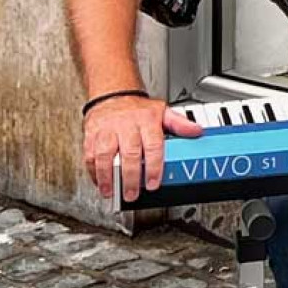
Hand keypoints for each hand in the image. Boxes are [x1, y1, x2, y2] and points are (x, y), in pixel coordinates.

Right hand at [82, 95, 202, 203]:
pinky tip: (99, 182)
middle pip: (129, 153)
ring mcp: (107, 130)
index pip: (153, 146)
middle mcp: (126, 125)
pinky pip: (89, 154)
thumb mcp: (163, 112)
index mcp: (147, 121)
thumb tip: (197, 131)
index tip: (152, 183)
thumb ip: (180, 124)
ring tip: (111, 192)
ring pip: (104, 155)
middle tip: (132, 193)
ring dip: (107, 176)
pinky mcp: (91, 135)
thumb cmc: (139, 109)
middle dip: (130, 177)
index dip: (153, 167)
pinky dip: (93, 171)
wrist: (113, 94)